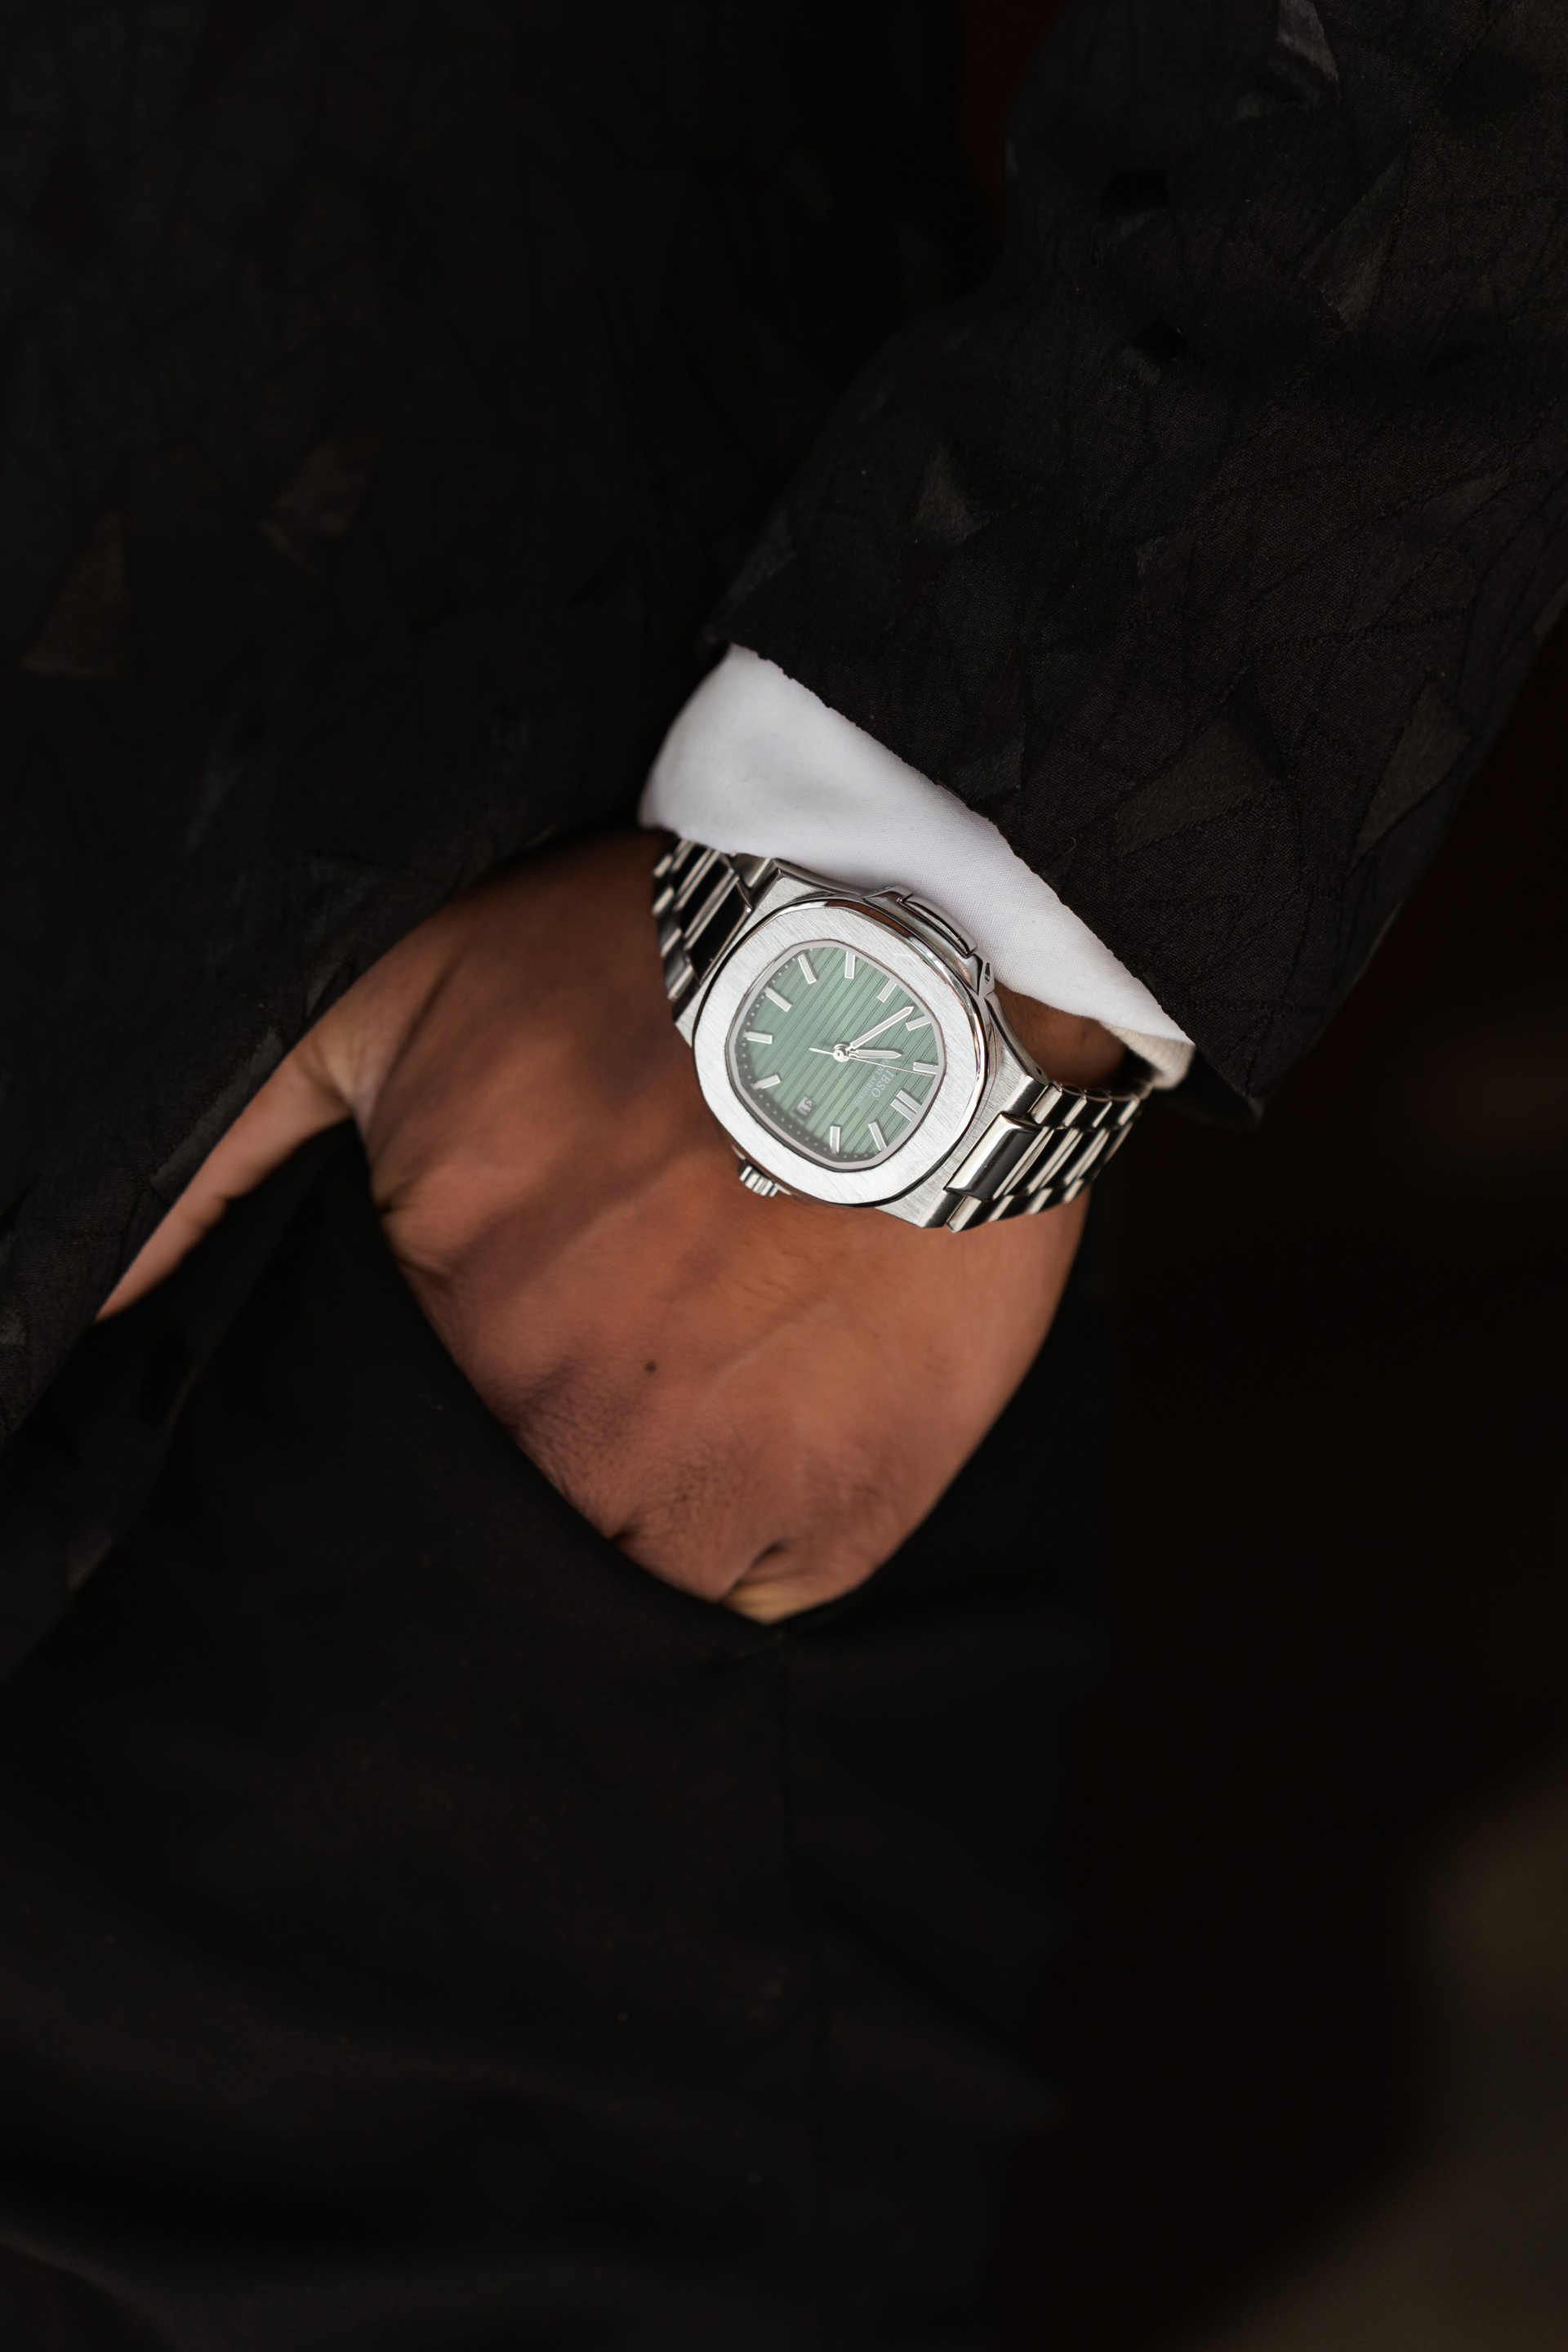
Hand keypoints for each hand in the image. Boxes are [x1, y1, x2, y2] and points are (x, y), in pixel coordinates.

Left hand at [102, 834, 1122, 1621]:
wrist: (906, 963)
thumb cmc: (648, 970)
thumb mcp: (397, 1009)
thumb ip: (237, 1157)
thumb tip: (108, 1305)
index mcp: (452, 1332)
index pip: (372, 1489)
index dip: (390, 1476)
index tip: (439, 1421)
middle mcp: (574, 1440)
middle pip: (498, 1555)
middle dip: (505, 1506)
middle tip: (555, 1421)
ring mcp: (719, 1492)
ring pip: (622, 1598)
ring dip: (621, 1541)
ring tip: (655, 1439)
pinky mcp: (846, 1509)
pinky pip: (758, 1598)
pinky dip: (742, 1551)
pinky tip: (748, 1446)